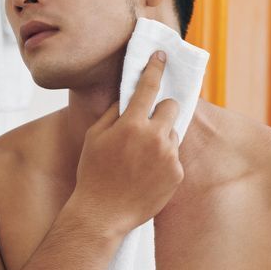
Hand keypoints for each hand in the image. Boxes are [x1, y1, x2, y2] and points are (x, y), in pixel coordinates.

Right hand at [70, 51, 182, 237]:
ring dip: (161, 137)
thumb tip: (130, 98)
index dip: (155, 68)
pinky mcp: (177, 174)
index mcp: (131, 124)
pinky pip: (174, 156)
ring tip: (140, 158)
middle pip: (171, 106)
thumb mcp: (94, 137)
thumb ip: (114, 113)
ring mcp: (168, 156)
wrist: (103, 213)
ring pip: (173, 132)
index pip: (148, 87)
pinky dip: (163, 160)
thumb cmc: (93, 173)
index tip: (161, 56)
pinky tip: (146, 174)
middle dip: (161, 110)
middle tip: (146, 124)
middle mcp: (154, 137)